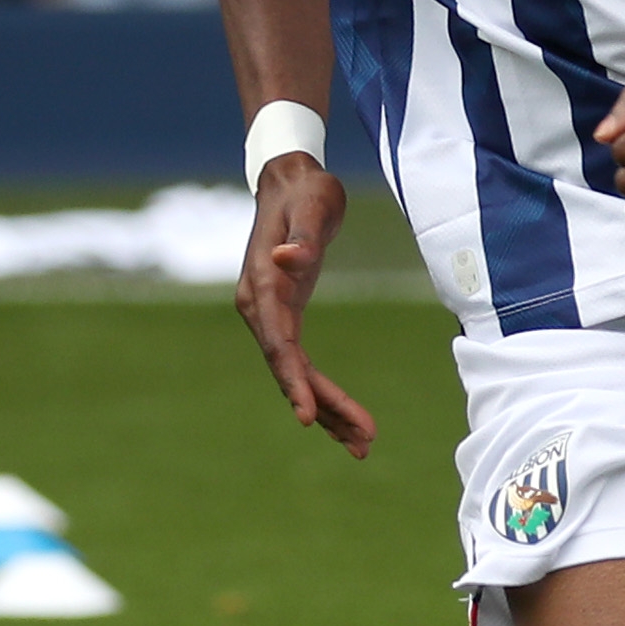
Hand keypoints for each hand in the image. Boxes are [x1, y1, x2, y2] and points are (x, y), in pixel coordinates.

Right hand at [236, 159, 374, 454]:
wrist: (291, 181)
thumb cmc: (305, 192)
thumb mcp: (310, 207)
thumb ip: (300, 238)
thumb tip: (287, 259)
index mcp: (262, 287)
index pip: (279, 345)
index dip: (294, 382)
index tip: (307, 416)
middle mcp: (260, 308)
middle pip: (291, 370)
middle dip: (326, 408)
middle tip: (364, 442)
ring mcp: (271, 316)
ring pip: (297, 375)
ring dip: (328, 411)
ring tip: (363, 445)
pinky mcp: (286, 317)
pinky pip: (302, 365)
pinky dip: (324, 393)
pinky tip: (345, 420)